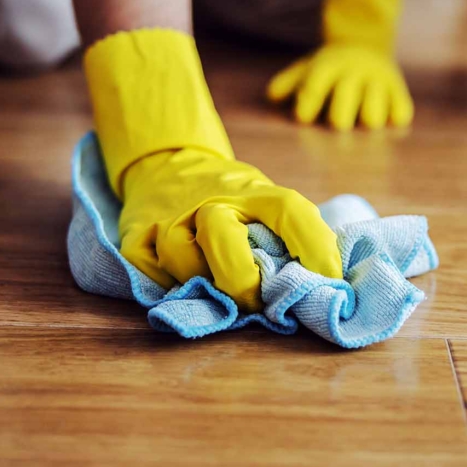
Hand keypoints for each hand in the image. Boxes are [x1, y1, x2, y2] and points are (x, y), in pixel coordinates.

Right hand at [83, 28, 341, 314]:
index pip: (289, 210)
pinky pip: (151, 272)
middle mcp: (210, 199)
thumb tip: (327, 285)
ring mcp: (169, 216)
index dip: (314, 247)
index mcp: (252, 191)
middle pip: (223, 240)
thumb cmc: (230, 197)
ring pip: (182, 261)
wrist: (167, 162)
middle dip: (243, 282)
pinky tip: (184, 284)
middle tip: (257, 304)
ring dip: (203, 285)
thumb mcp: (261, 199)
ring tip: (217, 292)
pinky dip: (169, 286)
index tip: (330, 281)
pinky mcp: (135, 235)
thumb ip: (286, 234)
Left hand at [267, 44, 413, 130]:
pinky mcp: (399, 90)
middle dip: (337, 122)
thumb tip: (272, 97)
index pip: (314, 89)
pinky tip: (384, 114)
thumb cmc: (330, 68)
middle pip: (341, 115)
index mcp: (329, 65)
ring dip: (365, 122)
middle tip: (338, 121)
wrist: (366, 43)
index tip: (304, 118)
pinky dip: (392, 119)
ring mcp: (379, 80)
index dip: (306, 107)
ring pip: (372, 119)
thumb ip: (287, 83)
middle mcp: (355, 71)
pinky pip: (399, 115)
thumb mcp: (306, 68)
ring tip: (362, 118)